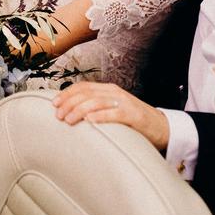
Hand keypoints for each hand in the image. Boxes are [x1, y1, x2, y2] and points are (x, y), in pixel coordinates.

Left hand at [53, 81, 170, 149]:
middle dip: (69, 103)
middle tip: (58, 115)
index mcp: (107, 90)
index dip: (67, 94)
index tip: (54, 104)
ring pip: (96, 102)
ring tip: (68, 120)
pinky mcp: (133, 115)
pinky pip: (114, 114)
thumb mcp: (112, 111)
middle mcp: (114, 92)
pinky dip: (100, 116)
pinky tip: (90, 121)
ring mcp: (124, 102)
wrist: (161, 127)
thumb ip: (95, 109)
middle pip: (86, 93)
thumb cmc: (132, 122)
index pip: (83, 87)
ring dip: (79, 110)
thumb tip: (70, 115)